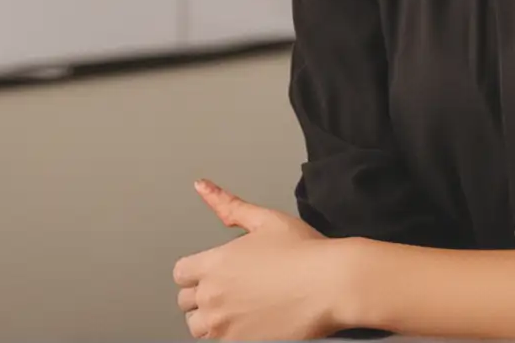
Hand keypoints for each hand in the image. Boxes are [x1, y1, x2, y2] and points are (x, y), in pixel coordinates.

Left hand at [172, 179, 346, 339]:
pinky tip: (253, 321)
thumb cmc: (305, 252)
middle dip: (203, 295)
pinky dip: (233, 333)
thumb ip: (229, 206)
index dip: (196, 271)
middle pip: (186, 302)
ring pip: (199, 327)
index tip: (214, 272)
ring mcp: (226, 325)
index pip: (180, 273)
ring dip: (212, 318)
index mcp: (214, 264)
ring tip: (238, 308)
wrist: (333, 284)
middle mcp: (213, 297)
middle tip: (231, 288)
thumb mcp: (266, 219)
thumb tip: (202, 187)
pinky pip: (222, 342)